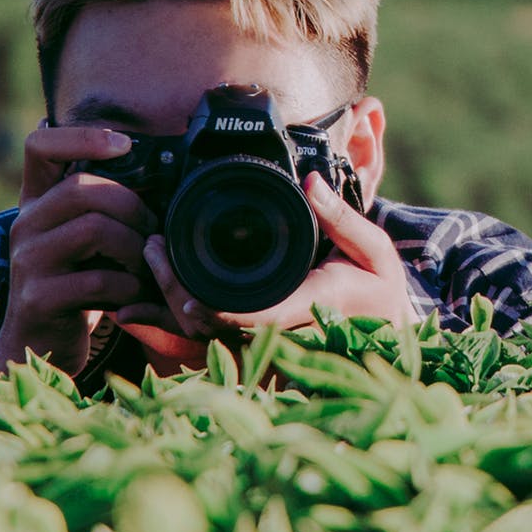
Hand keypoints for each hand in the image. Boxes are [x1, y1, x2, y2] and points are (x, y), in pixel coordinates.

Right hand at [0, 124, 167, 377]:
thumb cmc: (76, 285)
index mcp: (36, 202)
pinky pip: (98, 281)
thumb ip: (105, 208)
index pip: (39, 146)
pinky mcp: (38, 299)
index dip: (81, 135)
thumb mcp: (84, 241)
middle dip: (133, 207)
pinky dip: (130, 288)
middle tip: (153, 234)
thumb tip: (166, 178)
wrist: (40, 346)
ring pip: (94, 229)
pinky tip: (137, 297)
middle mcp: (24, 224)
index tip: (126, 144)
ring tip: (146, 268)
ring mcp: (27, 262)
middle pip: (82, 188)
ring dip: (135, 248)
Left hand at [128, 173, 414, 365]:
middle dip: (176, 299)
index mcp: (313, 308)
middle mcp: (283, 337)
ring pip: (206, 343)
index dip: (219, 309)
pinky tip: (142, 308)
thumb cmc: (380, 292)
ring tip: (142, 272)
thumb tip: (311, 181)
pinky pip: (206, 347)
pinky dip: (172, 332)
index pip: (257, 316)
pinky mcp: (254, 350)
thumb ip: (342, 216)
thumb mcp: (375, 250)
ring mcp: (266, 349)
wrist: (389, 336)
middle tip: (151, 251)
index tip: (185, 287)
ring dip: (167, 315)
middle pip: (218, 331)